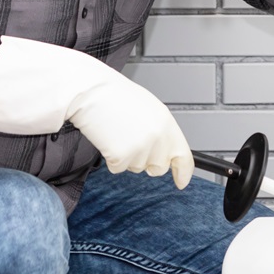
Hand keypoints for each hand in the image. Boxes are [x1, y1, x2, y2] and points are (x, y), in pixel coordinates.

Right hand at [0, 36, 193, 188]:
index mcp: (166, 123)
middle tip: (130, 138)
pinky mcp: (122, 157)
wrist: (90, 90)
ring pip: (136, 168)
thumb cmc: (114, 96)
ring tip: (117, 131)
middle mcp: (158, 138)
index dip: (183, 172)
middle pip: (158, 167)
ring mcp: (141, 149)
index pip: (183, 156)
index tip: (181, 182)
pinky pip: (118, 168)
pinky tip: (107, 137)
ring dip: (126, 156)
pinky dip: (110, 158)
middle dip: (145, 160)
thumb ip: (160, 131)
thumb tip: (165, 152)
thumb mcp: (148, 108)